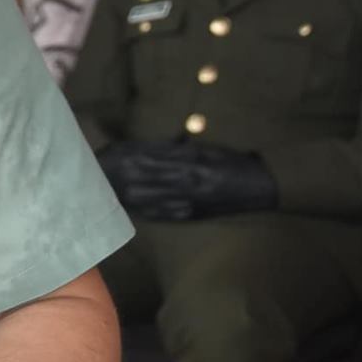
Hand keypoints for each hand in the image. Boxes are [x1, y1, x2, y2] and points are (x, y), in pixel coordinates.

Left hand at [99, 140, 276, 219]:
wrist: (260, 187)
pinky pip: (164, 215)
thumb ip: (181, 149)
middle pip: (145, 180)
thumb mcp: (208, 149)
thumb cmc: (234, 163)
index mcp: (190, 164)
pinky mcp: (193, 215)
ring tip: (108, 189)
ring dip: (128, 194)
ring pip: (150, 199)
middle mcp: (187, 184)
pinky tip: (130, 208)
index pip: (151, 159)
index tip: (111, 153)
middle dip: (122, 175)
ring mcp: (189, 202)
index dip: (129, 157)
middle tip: (101, 172)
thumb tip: (156, 146)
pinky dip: (145, 211)